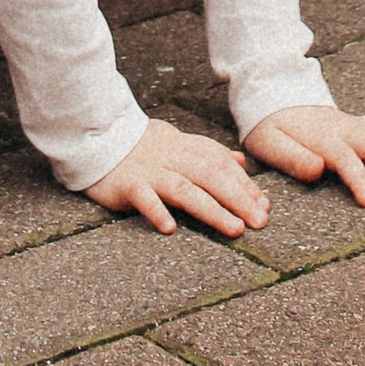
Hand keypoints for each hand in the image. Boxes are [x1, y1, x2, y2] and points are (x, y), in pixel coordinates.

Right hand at [86, 117, 270, 237]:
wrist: (100, 136)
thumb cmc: (144, 147)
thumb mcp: (179, 144)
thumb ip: (210, 154)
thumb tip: (241, 163)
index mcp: (185, 148)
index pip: (221, 163)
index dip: (244, 184)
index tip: (264, 207)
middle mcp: (172, 158)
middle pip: (210, 175)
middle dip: (237, 198)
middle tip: (259, 222)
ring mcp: (150, 171)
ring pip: (184, 188)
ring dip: (211, 209)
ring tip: (233, 229)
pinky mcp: (127, 184)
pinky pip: (143, 198)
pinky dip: (156, 210)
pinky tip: (169, 228)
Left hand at [243, 103, 364, 206]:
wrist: (275, 98)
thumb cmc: (271, 129)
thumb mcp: (269, 143)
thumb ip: (292, 157)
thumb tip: (319, 169)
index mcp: (320, 136)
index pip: (345, 157)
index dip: (359, 179)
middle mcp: (342, 128)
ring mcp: (352, 124)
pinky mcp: (358, 125)